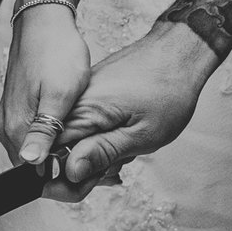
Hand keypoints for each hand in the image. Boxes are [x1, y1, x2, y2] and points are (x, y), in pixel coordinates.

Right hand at [0, 1, 88, 166]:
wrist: (45, 21)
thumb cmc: (57, 52)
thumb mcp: (61, 94)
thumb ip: (45, 131)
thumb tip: (30, 162)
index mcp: (15, 129)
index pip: (36, 176)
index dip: (68, 174)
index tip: (95, 165)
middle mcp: (6, 128)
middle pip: (37, 166)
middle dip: (68, 164)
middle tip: (100, 149)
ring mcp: (10, 118)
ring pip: (40, 150)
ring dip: (65, 150)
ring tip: (95, 135)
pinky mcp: (18, 108)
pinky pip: (38, 135)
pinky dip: (59, 135)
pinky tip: (80, 122)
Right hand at [49, 21, 218, 198]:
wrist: (179, 52)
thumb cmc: (168, 91)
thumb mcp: (142, 133)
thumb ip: (103, 153)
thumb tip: (70, 172)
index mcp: (82, 112)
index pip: (51, 157)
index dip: (71, 177)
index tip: (99, 178)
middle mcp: (75, 103)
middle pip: (63, 151)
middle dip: (91, 165)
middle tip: (122, 160)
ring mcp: (84, 97)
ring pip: (79, 140)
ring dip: (102, 150)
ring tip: (130, 144)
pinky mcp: (93, 95)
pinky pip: (89, 126)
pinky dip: (107, 136)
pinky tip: (128, 133)